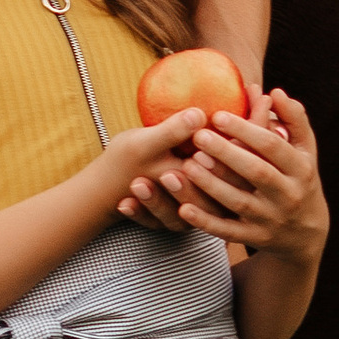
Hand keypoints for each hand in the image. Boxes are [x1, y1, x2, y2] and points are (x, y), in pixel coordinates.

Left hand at [98, 106, 210, 221]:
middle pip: (205, 203)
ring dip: (158, 202)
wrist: (115, 176)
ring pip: (179, 217)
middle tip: (168, 175)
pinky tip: (124, 204)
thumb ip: (175, 131)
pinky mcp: (166, 224)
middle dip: (186, 190)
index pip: (223, 176)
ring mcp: (187, 215)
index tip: (195, 157)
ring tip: (139, 185)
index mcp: (212, 172)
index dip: (213, 169)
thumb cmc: (143, 149)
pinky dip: (139, 213)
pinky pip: (155, 223)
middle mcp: (205, 197)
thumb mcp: (155, 138)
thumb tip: (197, 114)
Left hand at [168, 91, 325, 256]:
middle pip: (256, 172)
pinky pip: (228, 231)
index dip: (246, 130)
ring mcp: (271, 219)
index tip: (217, 115)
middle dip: (226, 153)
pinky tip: (183, 209)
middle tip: (197, 136)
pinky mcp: (255, 238)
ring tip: (186, 165)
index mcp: (301, 169)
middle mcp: (288, 195)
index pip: (272, 146)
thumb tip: (274, 92)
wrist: (306, 233)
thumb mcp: (305, 151)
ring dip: (211, 185)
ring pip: (239, 202)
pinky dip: (206, 222)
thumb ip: (294, 120)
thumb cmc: (299, 178)